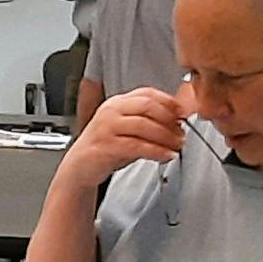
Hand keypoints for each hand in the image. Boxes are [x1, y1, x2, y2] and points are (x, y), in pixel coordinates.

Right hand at [58, 87, 186, 194]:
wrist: (79, 168)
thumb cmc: (106, 148)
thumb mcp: (127, 129)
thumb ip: (148, 122)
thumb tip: (177, 121)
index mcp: (117, 103)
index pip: (147, 93)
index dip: (169, 102)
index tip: (183, 113)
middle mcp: (110, 111)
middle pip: (148, 106)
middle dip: (170, 119)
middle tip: (182, 132)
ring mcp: (106, 127)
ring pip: (144, 126)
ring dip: (166, 136)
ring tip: (177, 145)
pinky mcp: (105, 145)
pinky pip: (137, 146)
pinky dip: (156, 151)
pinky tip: (166, 156)